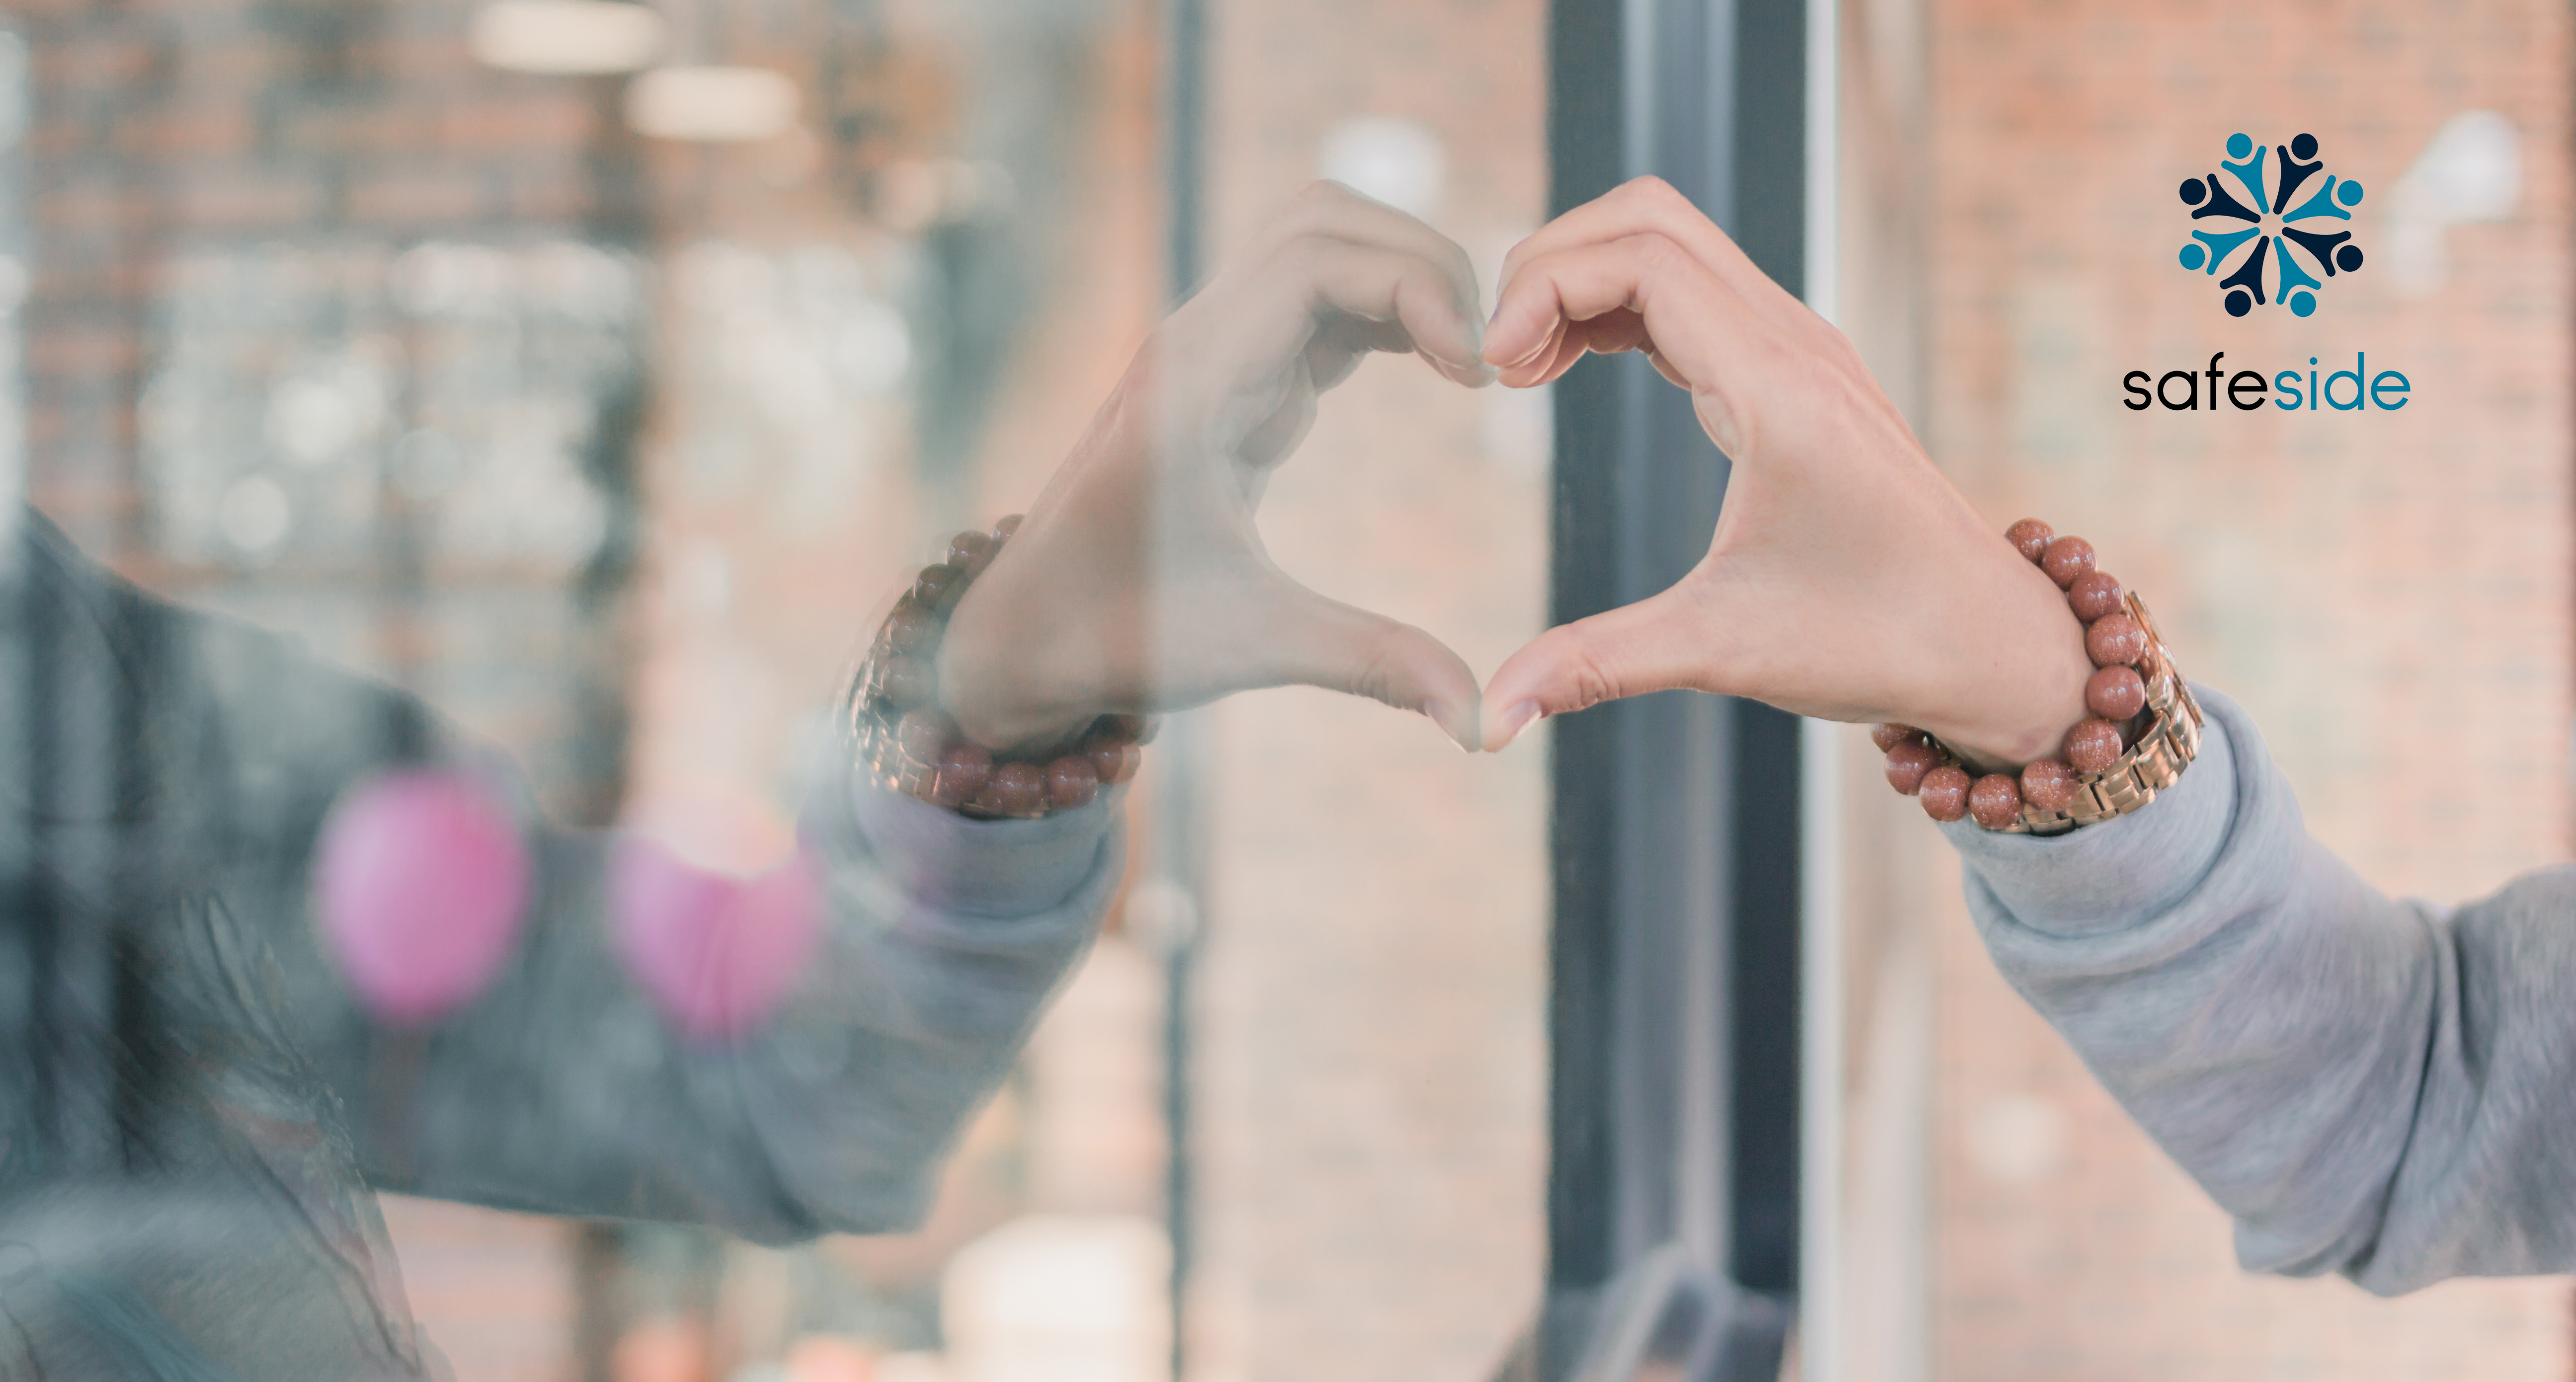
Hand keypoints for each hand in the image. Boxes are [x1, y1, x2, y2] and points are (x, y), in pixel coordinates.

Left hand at [937, 182, 1491, 751]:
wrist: (1022, 636)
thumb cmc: (1117, 634)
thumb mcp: (1252, 647)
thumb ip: (1374, 664)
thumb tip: (1481, 722)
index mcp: (1191, 383)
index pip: (1318, 258)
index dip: (1417, 288)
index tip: (1479, 377)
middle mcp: (1194, 343)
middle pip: (1322, 220)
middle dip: (1422, 262)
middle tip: (1488, 355)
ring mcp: (1207, 353)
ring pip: (1316, 248)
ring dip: (1401, 279)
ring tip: (1469, 361)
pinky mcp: (1224, 378)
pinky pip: (1311, 303)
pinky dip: (1379, 312)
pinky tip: (1434, 369)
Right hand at [1477, 177, 2089, 767]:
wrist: (1990, 641)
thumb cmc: (1879, 640)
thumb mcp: (1722, 650)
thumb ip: (1596, 665)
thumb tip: (1491, 718)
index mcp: (1780, 390)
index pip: (1643, 259)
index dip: (1545, 287)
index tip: (1492, 371)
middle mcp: (1795, 344)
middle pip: (1649, 219)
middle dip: (1551, 263)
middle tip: (1496, 359)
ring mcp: (1800, 348)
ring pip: (1670, 243)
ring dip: (1583, 279)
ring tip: (1523, 368)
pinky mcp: (1796, 370)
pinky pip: (1692, 290)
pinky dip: (1619, 305)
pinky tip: (1573, 367)